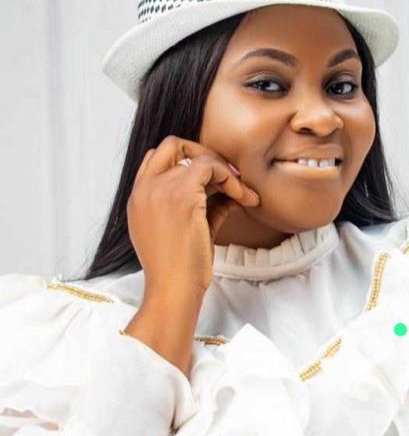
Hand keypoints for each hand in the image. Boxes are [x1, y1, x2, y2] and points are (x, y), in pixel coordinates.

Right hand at [127, 135, 259, 295]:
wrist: (173, 290)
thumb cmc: (180, 271)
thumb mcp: (189, 232)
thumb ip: (205, 208)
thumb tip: (230, 193)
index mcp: (138, 199)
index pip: (157, 160)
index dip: (187, 162)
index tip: (212, 181)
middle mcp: (144, 188)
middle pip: (171, 145)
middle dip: (203, 153)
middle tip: (227, 175)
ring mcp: (159, 188)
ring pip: (196, 154)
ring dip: (223, 170)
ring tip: (242, 192)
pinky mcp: (181, 193)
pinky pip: (211, 167)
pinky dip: (231, 178)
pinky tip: (243, 198)